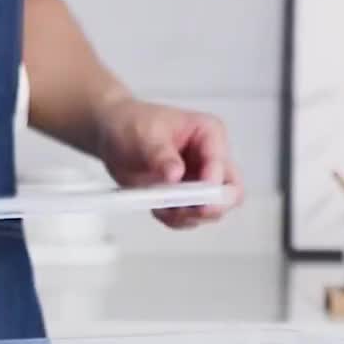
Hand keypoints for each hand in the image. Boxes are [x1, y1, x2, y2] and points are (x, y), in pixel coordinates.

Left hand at [96, 97, 242, 228]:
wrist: (113, 134)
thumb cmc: (132, 124)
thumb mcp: (144, 135)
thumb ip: (161, 155)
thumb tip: (175, 174)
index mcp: (209, 135)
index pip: (221, 164)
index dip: (211, 183)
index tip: (191, 193)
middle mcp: (211, 159)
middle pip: (230, 192)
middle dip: (211, 206)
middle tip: (186, 210)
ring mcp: (200, 181)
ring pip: (212, 210)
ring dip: (187, 214)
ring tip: (159, 204)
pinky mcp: (186, 199)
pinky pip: (189, 218)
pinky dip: (174, 219)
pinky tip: (156, 207)